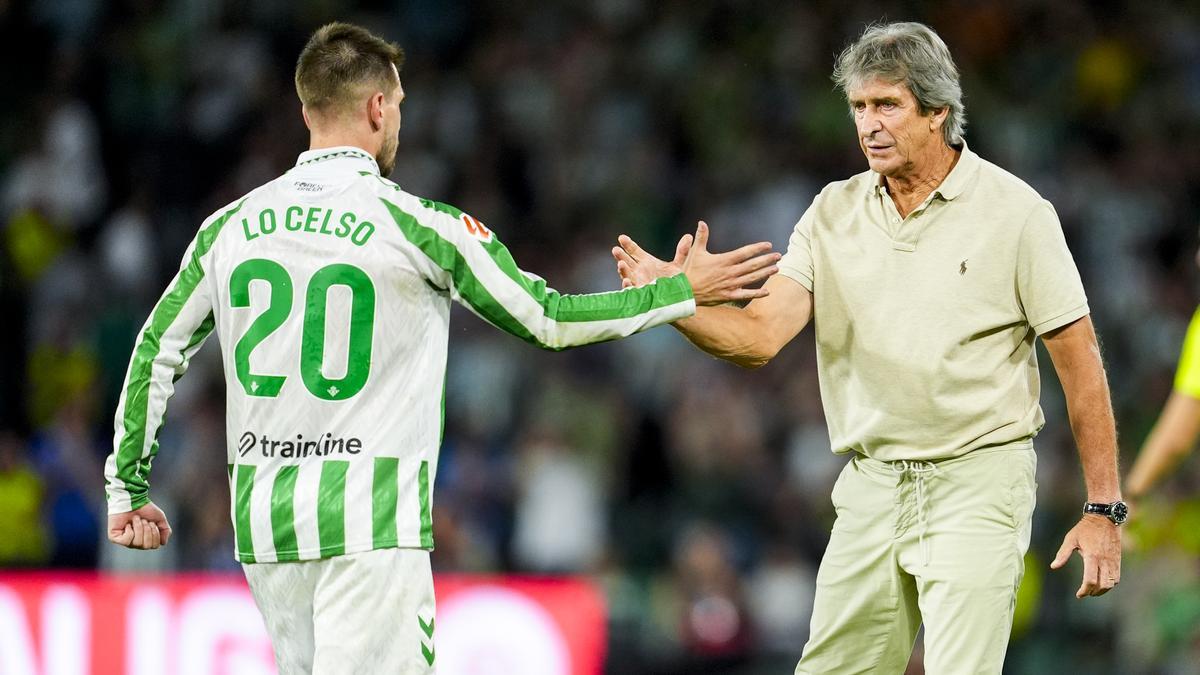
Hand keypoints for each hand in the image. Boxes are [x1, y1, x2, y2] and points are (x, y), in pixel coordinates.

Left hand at [108, 502, 171, 549]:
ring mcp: (125, 541)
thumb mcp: (160, 519)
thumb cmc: (145, 508)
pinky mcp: (115, 538)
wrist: (132, 500)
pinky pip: (126, 541)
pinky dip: (129, 530)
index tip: (152, 522)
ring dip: (138, 528)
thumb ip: (165, 531)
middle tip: (144, 520)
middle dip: (147, 531)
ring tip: (135, 519)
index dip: (155, 534)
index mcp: (146, 539)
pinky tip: (127, 524)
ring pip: (137, 543)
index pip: (155, 545)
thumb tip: (163, 543)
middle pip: (147, 546)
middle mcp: (136, 543)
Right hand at [612, 221, 779, 305]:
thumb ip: (701, 237)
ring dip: (765, 273)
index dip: (757, 248)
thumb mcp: (695, 252)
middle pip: (752, 265)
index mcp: (723, 260)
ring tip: (776, 268)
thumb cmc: (689, 271)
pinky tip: (767, 291)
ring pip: (752, 278)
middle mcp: (729, 272)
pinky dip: (757, 293)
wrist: (684, 292)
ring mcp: (730, 285)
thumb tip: (702, 222)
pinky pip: (746, 294)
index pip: (745, 252)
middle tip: (778, 256)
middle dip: (767, 259)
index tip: (768, 245)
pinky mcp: (728, 296)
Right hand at [612, 232, 691, 288]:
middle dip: (620, 255)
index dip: (627, 244)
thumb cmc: (673, 283)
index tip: (621, 237)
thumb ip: (682, 252)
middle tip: (615, 249)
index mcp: (646, 262)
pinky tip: (627, 281)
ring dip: (622, 269)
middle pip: (626, 260)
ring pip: (626, 274)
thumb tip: (688, 237)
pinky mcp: (638, 293)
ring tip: (620, 264)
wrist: (674, 300)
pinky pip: (630, 289)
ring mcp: (637, 282)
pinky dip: (628, 285)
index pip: (633, 250)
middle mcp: (639, 271)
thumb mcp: (677, 266)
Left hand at [1050, 515, 1120, 597]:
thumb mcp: (1070, 539)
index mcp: (1092, 556)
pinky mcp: (1118, 560)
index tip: (1079, 594)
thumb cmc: (1085, 528)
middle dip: (1094, 592)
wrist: (1104, 518)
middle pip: (1103, 585)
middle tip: (1085, 593)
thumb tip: (1053, 567)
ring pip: (1112, 583)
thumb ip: (1062, 554)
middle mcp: (1104, 561)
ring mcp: (1113, 561)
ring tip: (1093, 590)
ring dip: (1103, 590)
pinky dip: (1111, 584)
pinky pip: (1117, 577)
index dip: (1084, 591)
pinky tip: (1102, 583)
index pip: (1090, 580)